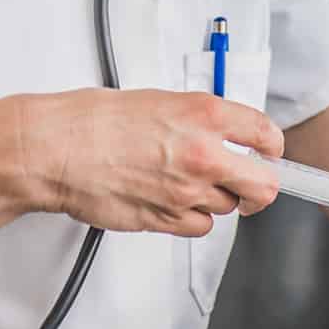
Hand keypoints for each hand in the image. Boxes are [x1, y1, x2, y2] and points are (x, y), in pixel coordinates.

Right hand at [11, 89, 283, 237]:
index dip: (273, 148)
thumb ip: (198, 119)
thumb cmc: (93, 120)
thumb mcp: (158, 100)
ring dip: (216, 199)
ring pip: (228, 208)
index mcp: (204, 114)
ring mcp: (186, 191)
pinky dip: (192, 219)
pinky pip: (200, 227)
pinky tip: (172, 202)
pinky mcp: (165, 220)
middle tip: (251, 185)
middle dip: (262, 188)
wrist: (55, 149)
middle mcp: (203, 154)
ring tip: (184, 183)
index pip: (266, 134)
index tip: (269, 153)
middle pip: (265, 185)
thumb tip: (222, 132)